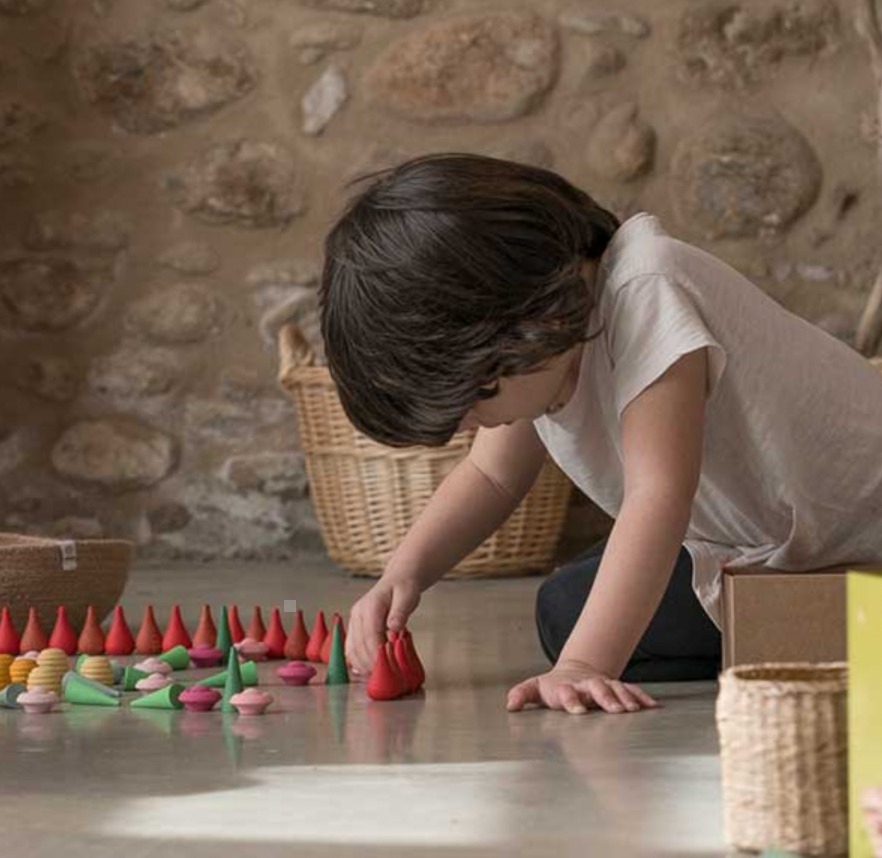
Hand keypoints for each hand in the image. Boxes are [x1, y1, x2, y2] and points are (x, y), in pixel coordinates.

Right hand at [346, 571, 420, 677]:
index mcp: (370, 605)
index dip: (378, 653)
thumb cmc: (404, 588)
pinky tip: (367, 669)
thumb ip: (400, 612)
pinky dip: (358, 660)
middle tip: (385, 674)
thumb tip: (393, 627)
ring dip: (363, 664)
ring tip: (378, 674)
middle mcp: (358, 614)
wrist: (398, 580)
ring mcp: (354, 621)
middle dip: (371, 662)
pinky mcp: (355, 628)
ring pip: (352, 649)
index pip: (370, 635)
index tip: (388, 665)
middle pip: (359, 645)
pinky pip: (351, 648)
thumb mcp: (407, 596)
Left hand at [506, 658, 660, 714]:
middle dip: (605, 698)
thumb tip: (510, 704)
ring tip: (634, 710)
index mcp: (566, 687)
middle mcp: (586, 685)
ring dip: (626, 698)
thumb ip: (522, 694)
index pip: (567, 693)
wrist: (576, 670)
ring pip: (616, 688)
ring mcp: (603, 685)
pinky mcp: (617, 689)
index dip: (571, 700)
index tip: (578, 711)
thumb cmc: (553, 686)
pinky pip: (632, 692)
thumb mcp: (535, 688)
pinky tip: (653, 707)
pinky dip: (642, 698)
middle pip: (597, 688)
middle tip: (614, 710)